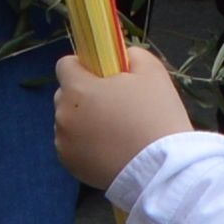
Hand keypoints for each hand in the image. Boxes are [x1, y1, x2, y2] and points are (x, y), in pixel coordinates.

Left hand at [51, 43, 196, 188]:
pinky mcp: (70, 165)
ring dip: (84, 120)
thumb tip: (121, 56)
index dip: (85, 66)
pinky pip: (72, 145)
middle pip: (66, 94)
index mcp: (78, 89)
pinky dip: (85, 144)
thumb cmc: (156, 115)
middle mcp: (63, 115)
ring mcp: (64, 143)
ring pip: (69, 121)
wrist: (161, 169)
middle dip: (84, 94)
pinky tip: (110, 148)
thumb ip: (131, 55)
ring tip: (115, 131)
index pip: (65, 65)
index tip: (104, 75)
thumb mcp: (152, 71)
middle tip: (115, 104)